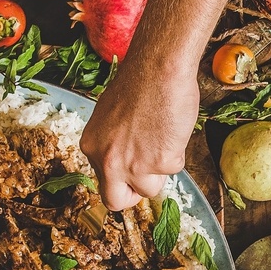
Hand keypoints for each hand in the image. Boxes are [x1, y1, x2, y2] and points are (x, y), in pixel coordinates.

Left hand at [79, 64, 197, 210]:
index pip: (103, 183)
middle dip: (132, 195)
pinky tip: (172, 129)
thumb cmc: (139, 82)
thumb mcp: (111, 117)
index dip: (120, 181)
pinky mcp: (161, 162)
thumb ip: (114, 143)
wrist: (158, 68)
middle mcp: (108, 161)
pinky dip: (177, 151)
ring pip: (150, 188)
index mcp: (92, 147)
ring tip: (163, 138)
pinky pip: (174, 169)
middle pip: (115, 201)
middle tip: (146, 180)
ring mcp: (134, 165)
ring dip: (160, 169)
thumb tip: (127, 158)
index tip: (131, 176)